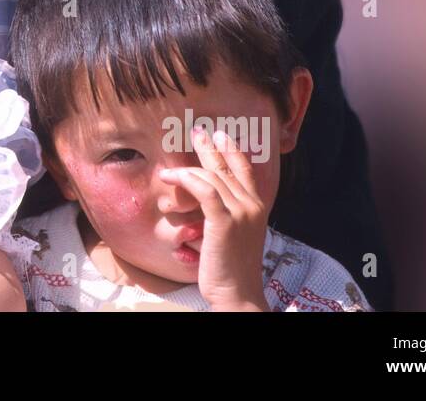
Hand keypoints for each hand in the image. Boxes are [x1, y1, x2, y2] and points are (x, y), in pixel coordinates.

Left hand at [158, 126, 268, 310]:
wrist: (238, 293)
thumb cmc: (231, 268)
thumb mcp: (234, 235)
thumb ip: (226, 214)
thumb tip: (206, 197)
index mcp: (257, 207)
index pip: (246, 170)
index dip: (233, 150)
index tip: (221, 134)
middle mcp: (252, 205)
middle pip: (227, 168)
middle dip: (210, 147)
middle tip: (196, 131)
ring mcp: (240, 212)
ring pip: (212, 177)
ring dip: (187, 169)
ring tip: (168, 169)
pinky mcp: (224, 221)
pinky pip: (203, 190)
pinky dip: (186, 180)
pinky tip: (172, 178)